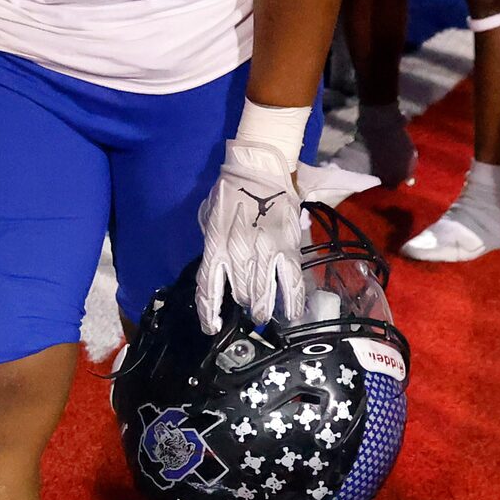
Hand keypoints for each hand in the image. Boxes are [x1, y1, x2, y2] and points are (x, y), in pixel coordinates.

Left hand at [195, 136, 303, 329]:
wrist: (258, 172)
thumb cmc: (230, 193)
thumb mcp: (209, 218)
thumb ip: (213, 243)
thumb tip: (217, 265)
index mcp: (215, 246)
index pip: (209, 287)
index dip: (209, 312)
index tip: (211, 327)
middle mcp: (238, 254)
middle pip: (240, 293)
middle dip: (244, 306)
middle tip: (249, 313)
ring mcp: (264, 253)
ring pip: (264, 293)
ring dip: (264, 308)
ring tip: (265, 316)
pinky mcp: (287, 250)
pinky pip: (289, 283)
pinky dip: (291, 302)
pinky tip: (291, 314)